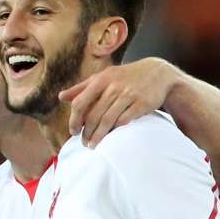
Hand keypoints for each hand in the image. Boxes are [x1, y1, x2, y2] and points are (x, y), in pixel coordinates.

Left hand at [59, 57, 176, 147]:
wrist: (158, 73)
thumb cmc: (126, 77)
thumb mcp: (104, 77)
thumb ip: (82, 87)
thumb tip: (61, 97)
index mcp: (101, 80)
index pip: (80, 102)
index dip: (74, 119)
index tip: (74, 131)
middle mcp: (113, 86)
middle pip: (93, 115)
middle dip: (86, 132)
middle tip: (84, 143)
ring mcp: (128, 94)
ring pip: (108, 120)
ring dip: (98, 136)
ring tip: (93, 145)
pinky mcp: (142, 103)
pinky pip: (125, 120)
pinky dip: (116, 130)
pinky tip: (112, 138)